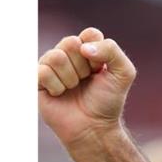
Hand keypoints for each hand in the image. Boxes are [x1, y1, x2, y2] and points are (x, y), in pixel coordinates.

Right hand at [38, 27, 136, 149]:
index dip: (98, 52)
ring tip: (74, 88)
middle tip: (87, 80)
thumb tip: (83, 47)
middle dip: (83, 66)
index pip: (90, 33)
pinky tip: (60, 94)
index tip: (101, 69)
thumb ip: (111, 50)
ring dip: (70, 77)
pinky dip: (56, 86)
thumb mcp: (124, 72)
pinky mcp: (37, 81)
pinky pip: (42, 71)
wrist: (93, 127)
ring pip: (55, 56)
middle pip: (70, 42)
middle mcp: (68, 54)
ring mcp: (51, 66)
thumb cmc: (108, 100)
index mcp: (89, 48)